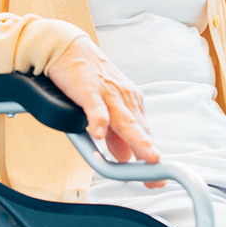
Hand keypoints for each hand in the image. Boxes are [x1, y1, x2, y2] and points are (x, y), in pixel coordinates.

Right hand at [44, 36, 163, 186]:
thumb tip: (124, 159)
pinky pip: (94, 105)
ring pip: (123, 119)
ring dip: (136, 139)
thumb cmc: (87, 78)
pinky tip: (98, 133)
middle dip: (149, 153)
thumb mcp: (105, 108)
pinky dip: (97, 119)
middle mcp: (123, 98)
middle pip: (139, 129)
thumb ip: (114, 135)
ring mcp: (107, 92)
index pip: (143, 134)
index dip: (149, 157)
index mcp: (129, 104)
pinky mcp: (87, 87)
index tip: (156, 179)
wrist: (67, 47)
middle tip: (158, 175)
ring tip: (147, 157)